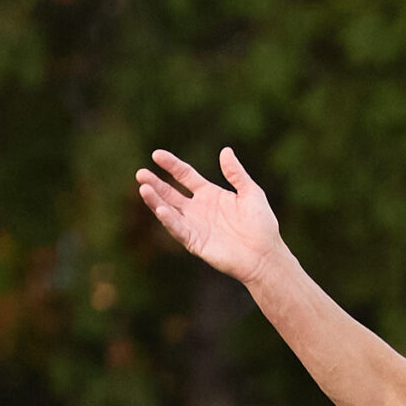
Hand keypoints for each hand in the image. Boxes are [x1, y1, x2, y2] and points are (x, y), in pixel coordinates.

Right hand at [135, 147, 282, 284]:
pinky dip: (169, 220)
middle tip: (141, 173)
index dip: (171, 165)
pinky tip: (161, 209)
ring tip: (143, 188)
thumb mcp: (251, 193)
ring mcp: (195, 226)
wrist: (265, 255)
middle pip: (171, 193)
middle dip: (155, 183)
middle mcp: (198, 209)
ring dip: (155, 200)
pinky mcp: (195, 242)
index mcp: (210, 195)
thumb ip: (236, 173)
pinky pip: (179, 229)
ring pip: (169, 210)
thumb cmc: (262, 225)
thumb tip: (226, 151)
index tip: (156, 154)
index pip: (185, 176)